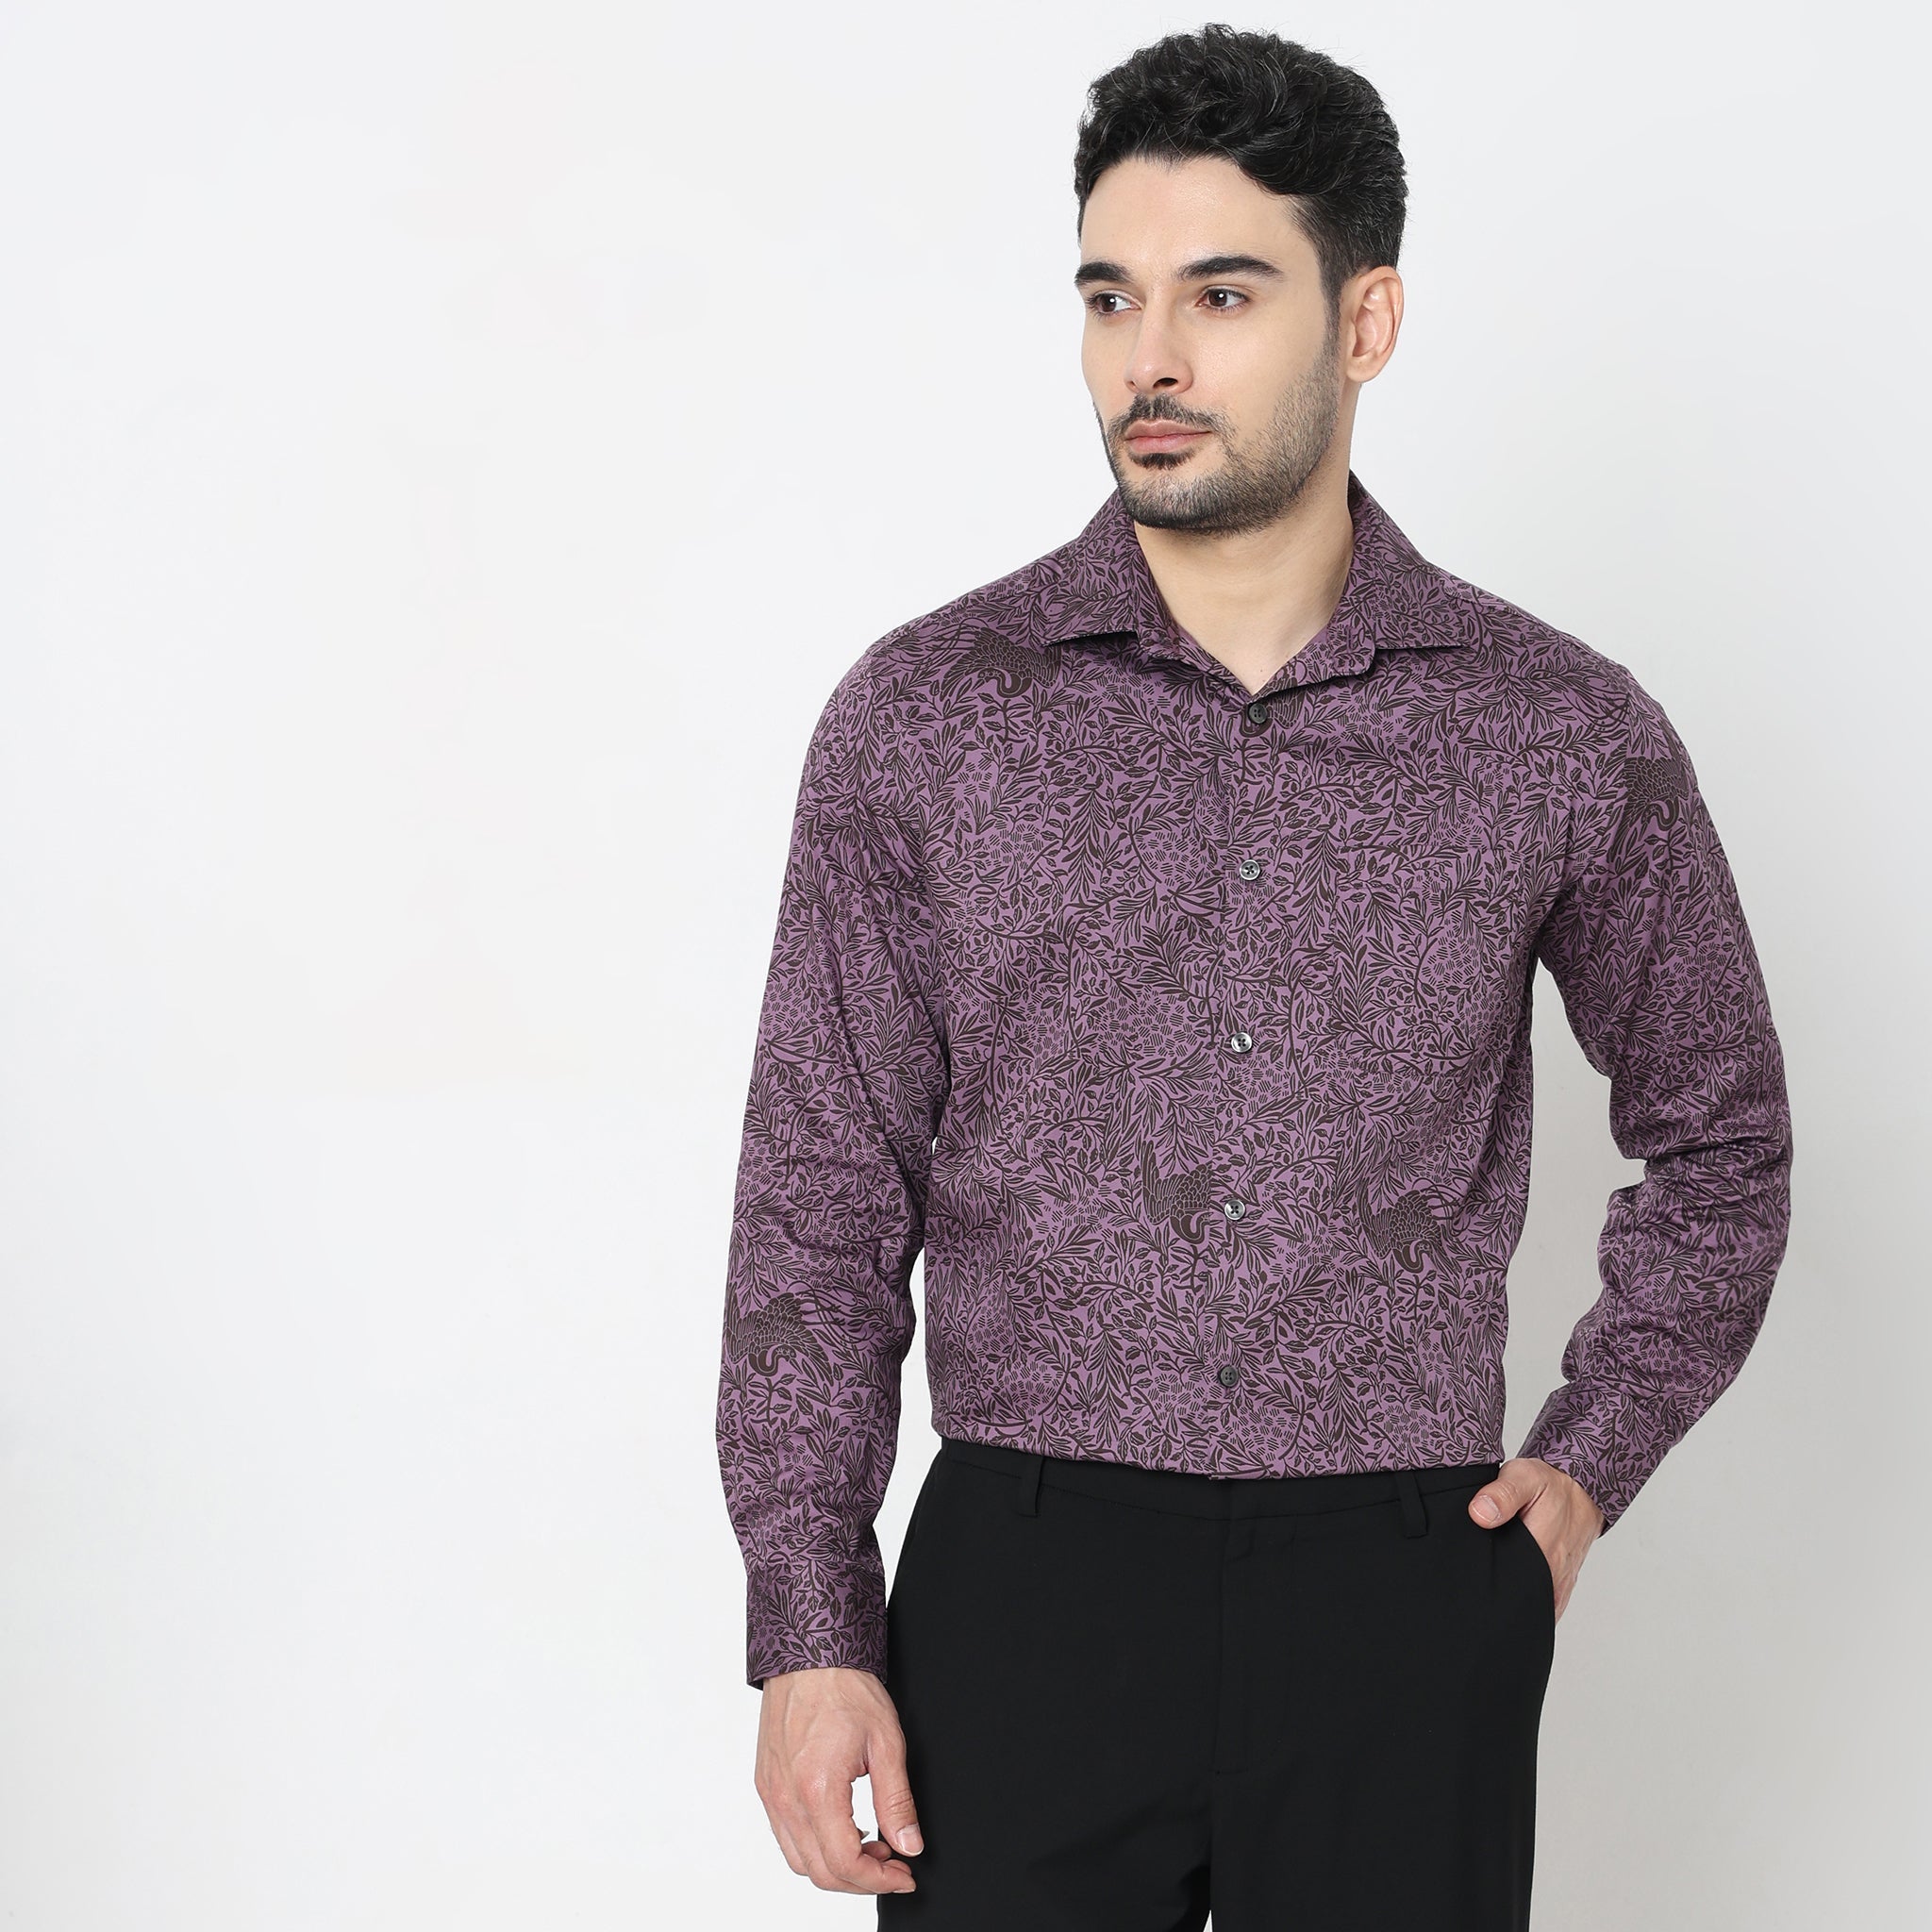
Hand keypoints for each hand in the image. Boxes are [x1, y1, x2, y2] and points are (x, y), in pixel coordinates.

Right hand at [754, 1665, 921, 1893]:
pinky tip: (842, 1826)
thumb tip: (909, 1845)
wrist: (808, 1655)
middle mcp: (786, 1798)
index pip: (845, 1864)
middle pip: (820, 1872)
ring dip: (835, 1866)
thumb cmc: (845, 1688)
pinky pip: (785, 1836)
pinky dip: (814, 1846)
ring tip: (869, 1844)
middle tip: (892, 1863)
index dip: (880, 1881)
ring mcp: (770, 1793)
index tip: (904, 1875)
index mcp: (817, 1789)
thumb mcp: (887, 1743)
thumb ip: (897, 1801)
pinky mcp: (765, 1785)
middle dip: (861, 1880)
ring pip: (798, 1861)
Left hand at [1468, 1457, 1604, 1620]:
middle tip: (1473, 1591)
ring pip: (1533, 1607)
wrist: (1582, 1490)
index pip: (1511, 1587)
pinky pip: (1545, 1605)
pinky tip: (1511, 1598)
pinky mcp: (1562, 1583)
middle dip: (1497, 1601)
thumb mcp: (1524, 1478)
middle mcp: (1554, 1573)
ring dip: (1514, 1604)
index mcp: (1543, 1550)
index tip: (1469, 1587)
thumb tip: (1479, 1513)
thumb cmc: (1551, 1484)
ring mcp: (1560, 1582)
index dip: (1489, 1590)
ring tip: (1490, 1595)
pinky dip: (1528, 1605)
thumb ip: (1502, 1494)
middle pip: (1521, 1602)